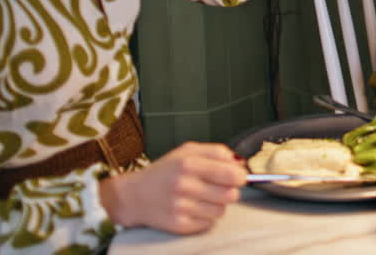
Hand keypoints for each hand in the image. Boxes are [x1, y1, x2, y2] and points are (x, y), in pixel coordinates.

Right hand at [99, 141, 245, 233]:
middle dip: (230, 191)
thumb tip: (240, 164)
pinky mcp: (178, 224)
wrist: (135, 195)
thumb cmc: (165, 171)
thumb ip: (217, 152)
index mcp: (188, 163)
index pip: (231, 173)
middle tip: (220, 188)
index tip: (237, 177)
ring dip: (217, 205)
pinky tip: (193, 208)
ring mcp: (180, 207)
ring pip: (221, 211)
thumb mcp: (188, 151)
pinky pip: (208, 224)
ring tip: (203, 198)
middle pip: (230, 195)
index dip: (240, 176)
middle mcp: (184, 185)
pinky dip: (205, 217)